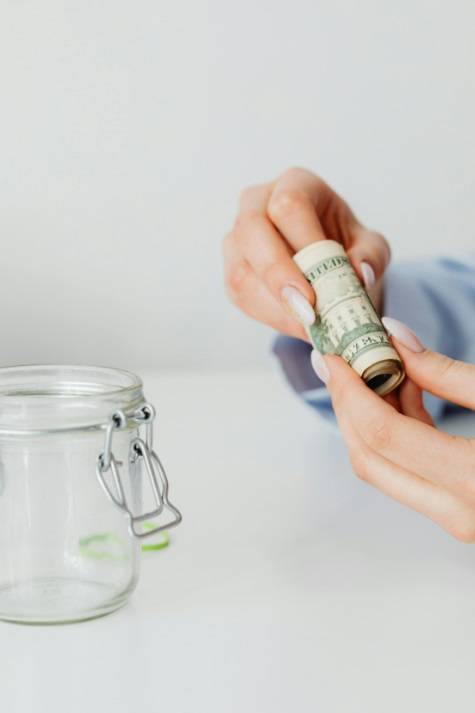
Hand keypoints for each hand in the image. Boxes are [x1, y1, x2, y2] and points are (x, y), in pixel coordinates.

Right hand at [223, 167, 389, 340]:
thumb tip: (360, 273)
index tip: (320, 279)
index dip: (302, 244)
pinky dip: (270, 316)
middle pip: (251, 229)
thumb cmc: (346, 247)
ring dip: (275, 306)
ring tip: (310, 327)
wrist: (329, 264)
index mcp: (295, 184)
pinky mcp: (233, 268)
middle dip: (277, 274)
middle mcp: (257, 203)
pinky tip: (296, 325)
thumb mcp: (369, 247)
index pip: (289, 205)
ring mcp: (238, 236)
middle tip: (306, 312)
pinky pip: (240, 294)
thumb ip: (370, 256)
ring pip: (241, 269)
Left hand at [311, 317, 474, 541]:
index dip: (349, 391)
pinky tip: (407, 391)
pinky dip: (398, 432)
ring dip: (371, 417)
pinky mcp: (461, 514)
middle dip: (346, 406)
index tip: (333, 355)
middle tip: (337, 361)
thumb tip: (395, 337)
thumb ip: (450, 373)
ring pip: (385, 469)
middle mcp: (460, 514)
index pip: (383, 435)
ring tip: (378, 366)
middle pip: (370, 459)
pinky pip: (409, 473)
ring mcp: (459, 521)